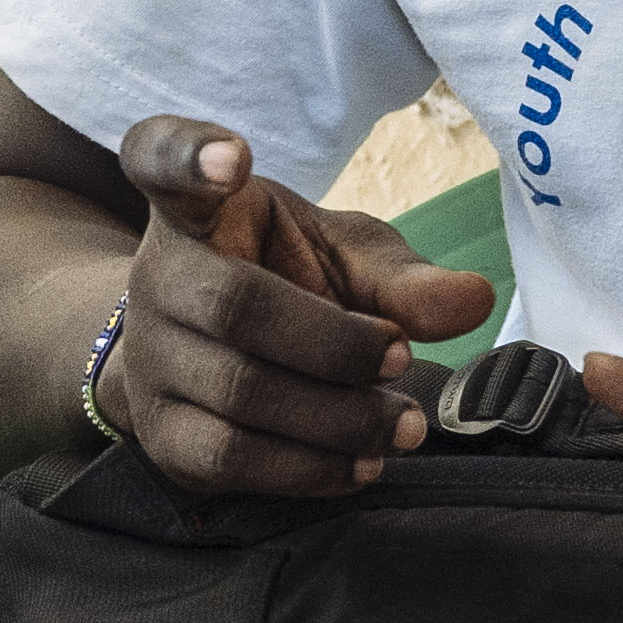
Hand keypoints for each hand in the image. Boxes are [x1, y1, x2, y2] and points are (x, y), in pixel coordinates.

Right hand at [91, 120, 498, 501]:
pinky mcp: (160, 433)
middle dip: (334, 342)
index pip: (161, 159)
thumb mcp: (341, 260)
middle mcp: (159, 277)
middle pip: (233, 304)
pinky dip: (308, 468)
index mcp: (198, 212)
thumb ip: (402, 278)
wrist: (210, 359)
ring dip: (337, 416)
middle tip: (401, 356)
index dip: (189, 154)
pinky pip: (228, 458)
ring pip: (237, 393)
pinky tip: (361, 463)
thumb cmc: (285, 287)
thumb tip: (473, 300)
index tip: (231, 158)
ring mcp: (149, 359)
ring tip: (403, 423)